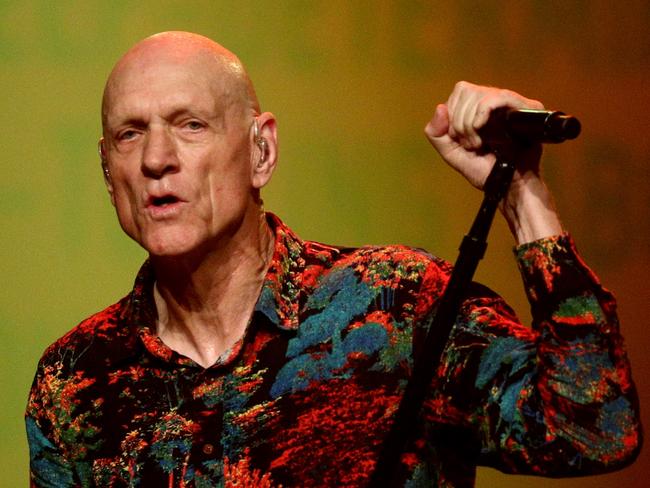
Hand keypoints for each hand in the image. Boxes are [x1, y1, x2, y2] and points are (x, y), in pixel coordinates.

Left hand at [424, 81, 544, 189]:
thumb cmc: (483, 170)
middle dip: (460, 122)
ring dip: (470, 123)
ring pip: (479, 93)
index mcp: (478, 107)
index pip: (459, 92)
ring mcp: (511, 103)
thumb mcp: (450, 152)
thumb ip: (435, 132)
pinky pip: (498, 97)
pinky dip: (482, 113)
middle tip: (471, 144)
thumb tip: (440, 107)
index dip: (453, 115)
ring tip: (479, 144)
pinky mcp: (526, 108)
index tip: (460, 139)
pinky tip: (482, 131)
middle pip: (465, 90)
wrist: (506, 185)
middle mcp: (495, 100)